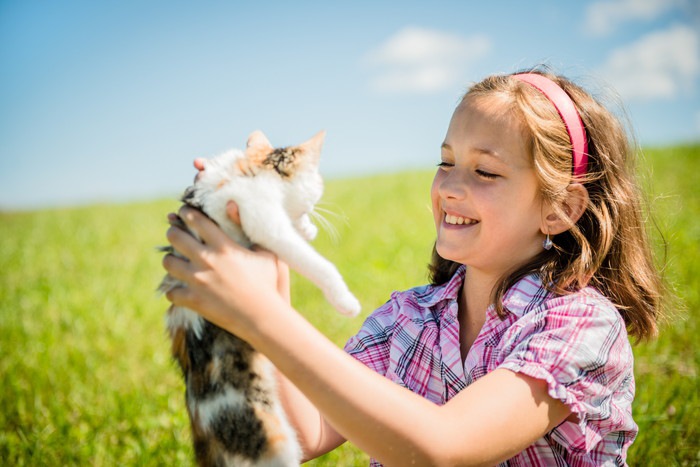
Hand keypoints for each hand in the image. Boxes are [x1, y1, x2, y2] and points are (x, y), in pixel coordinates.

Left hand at [162, 203, 290, 339]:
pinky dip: (174, 291)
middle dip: (173, 232)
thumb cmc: (267, 284)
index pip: (197, 221)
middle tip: (175, 233)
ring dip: (170, 260)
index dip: (187, 213)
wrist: (262, 317)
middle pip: (176, 237)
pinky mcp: (194, 300)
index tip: (183, 212)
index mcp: (224, 246)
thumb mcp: (266, 253)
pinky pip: (171, 292)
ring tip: (174, 261)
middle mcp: (207, 260)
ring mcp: (198, 281)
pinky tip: (179, 290)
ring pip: (168, 263)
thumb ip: (247, 229)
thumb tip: (232, 204)